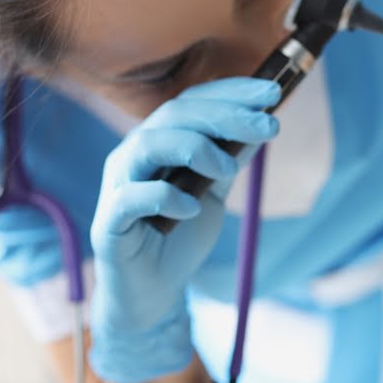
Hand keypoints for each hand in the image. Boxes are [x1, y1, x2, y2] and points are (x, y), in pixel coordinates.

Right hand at [88, 78, 280, 382]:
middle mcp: (135, 155)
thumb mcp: (214, 191)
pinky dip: (164, 197)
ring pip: (146, 144)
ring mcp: (118, 186)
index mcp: (160, 142)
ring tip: (227, 169)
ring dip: (195, 148)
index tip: (273, 91)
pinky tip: (192, 208)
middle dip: (226, 115)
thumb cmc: (179, 235)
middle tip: (269, 126)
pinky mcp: (109, 223)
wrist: (153, 291)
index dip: (231, 92)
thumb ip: (229, 159)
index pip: (192, 101)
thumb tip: (260, 125)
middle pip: (175, 116)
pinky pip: (130, 198)